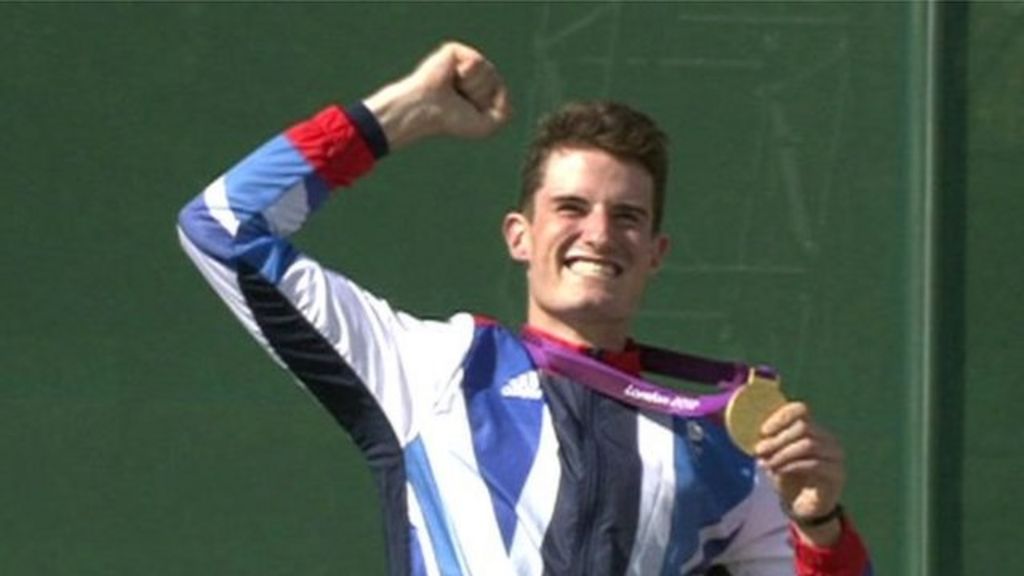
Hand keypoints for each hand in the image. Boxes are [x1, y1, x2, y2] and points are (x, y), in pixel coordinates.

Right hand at [364, 41, 510, 148]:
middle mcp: (472, 74)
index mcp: (479, 90)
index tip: (466, 110)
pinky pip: (477, 61)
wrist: (428, 110)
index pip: (501, 91)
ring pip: (489, 70)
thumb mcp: (487, 126)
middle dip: (480, 94)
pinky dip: (466, 74)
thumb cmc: (452, 120)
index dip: (487, 105)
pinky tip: (451, 76)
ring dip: (473, 85)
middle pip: (496, 80)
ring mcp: (463, 61)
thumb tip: (503, 88)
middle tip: (459, 99)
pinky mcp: (455, 51)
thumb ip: (506, 112)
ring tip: (454, 88)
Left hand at [755, 401, 845, 545]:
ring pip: (808, 444)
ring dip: (783, 453)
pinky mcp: (837, 474)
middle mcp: (829, 439)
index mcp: (814, 429)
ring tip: (767, 462)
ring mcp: (836, 456)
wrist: (802, 508)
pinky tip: (778, 470)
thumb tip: (752, 432)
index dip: (781, 417)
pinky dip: (791, 465)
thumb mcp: (774, 457)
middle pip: (804, 427)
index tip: (763, 430)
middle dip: (778, 438)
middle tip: (760, 450)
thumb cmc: (788, 478)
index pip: (801, 410)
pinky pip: (814, 464)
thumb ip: (768, 443)